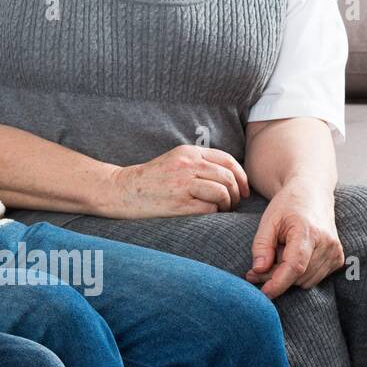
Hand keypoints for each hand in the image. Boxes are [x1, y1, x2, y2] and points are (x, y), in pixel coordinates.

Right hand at [105, 144, 249, 217]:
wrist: (122, 190)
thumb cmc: (151, 179)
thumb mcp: (175, 161)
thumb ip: (199, 163)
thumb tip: (231, 177)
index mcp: (188, 152)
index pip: (227, 160)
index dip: (241, 176)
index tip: (244, 189)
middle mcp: (187, 164)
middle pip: (228, 177)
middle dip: (236, 193)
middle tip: (233, 203)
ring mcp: (183, 183)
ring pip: (223, 192)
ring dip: (227, 204)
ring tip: (221, 209)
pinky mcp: (180, 203)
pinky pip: (211, 208)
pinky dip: (215, 213)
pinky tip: (207, 214)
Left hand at [246, 176, 342, 298]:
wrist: (312, 194)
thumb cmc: (287, 206)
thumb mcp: (268, 221)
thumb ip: (261, 246)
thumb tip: (258, 270)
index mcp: (308, 232)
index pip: (295, 266)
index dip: (278, 283)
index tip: (264, 293)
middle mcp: (327, 244)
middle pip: (298, 276)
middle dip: (274, 277)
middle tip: (255, 271)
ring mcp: (336, 252)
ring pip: (306, 280)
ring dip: (287, 277)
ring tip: (275, 258)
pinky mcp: (339, 259)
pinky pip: (314, 278)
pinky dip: (300, 274)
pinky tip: (291, 257)